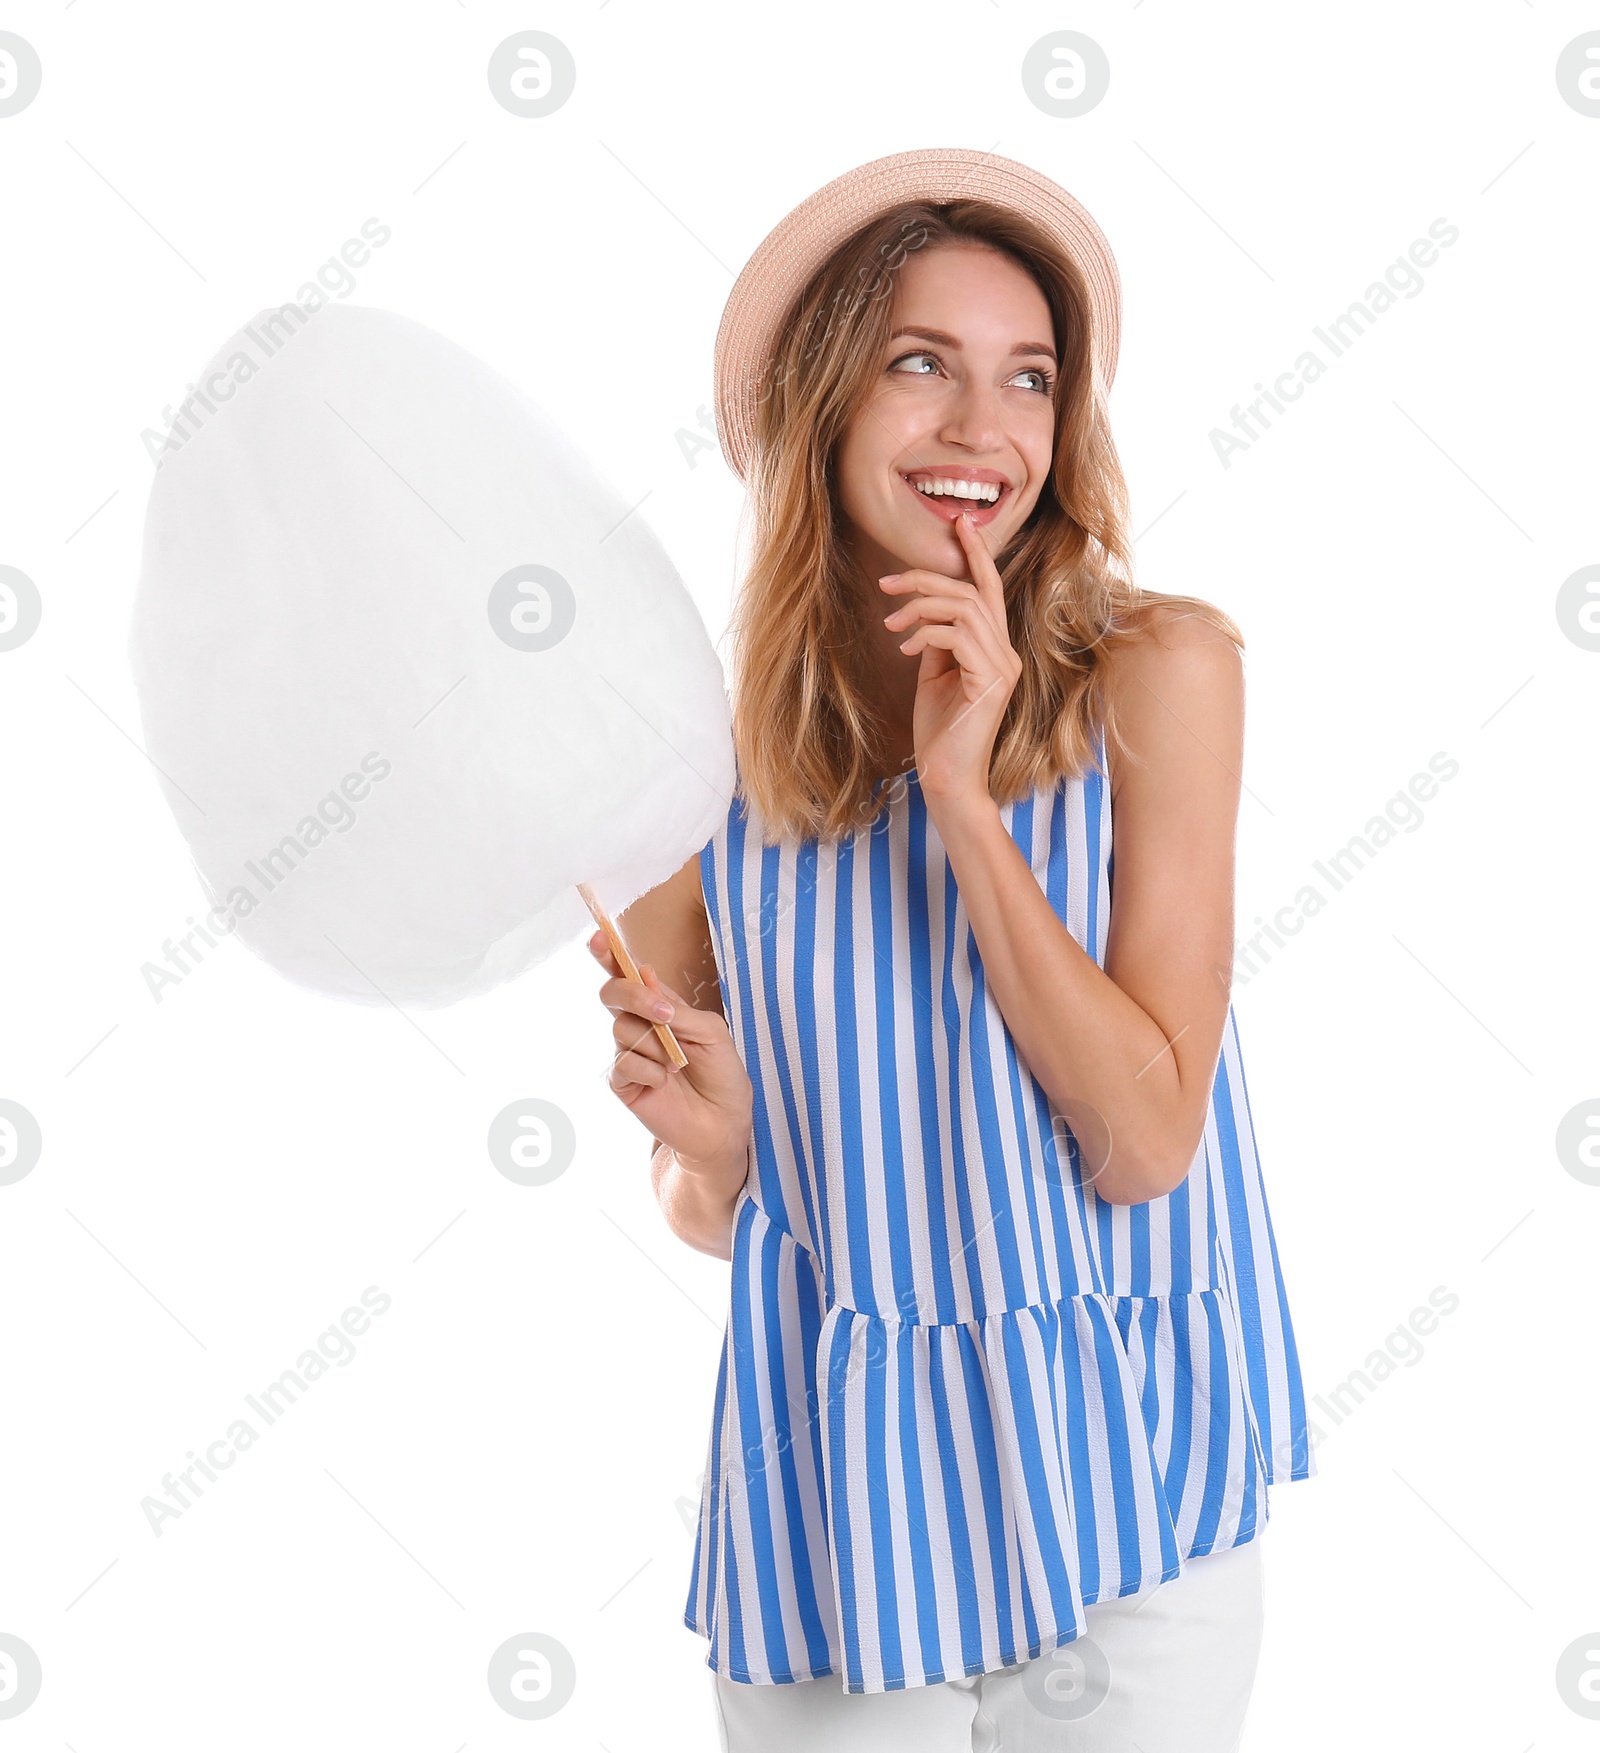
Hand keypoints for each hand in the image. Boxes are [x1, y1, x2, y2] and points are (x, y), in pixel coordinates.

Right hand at [588, 932, 752, 1171]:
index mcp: (659, 1006)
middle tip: (665, 1015)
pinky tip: (665, 1083)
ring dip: (657, 1045)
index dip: (609, 954)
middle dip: (635, 997)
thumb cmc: (722, 1073)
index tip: (600, 936)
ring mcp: (628, 1053)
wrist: (724, 1122)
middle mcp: (639, 1025)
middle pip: (613, 993)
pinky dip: (650, 1071)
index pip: (628, 974)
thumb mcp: (710, 1031)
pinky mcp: (622, 1083)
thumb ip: (677, 1006)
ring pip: (622, 1030)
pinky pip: (624, 1063)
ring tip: (678, 1065)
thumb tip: (646, 974)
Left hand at [879, 511, 1021, 801]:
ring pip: (964, 608)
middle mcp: (1006, 653)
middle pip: (972, 592)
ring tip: (891, 624)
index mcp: (995, 648)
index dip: (975, 553)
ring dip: (920, 607)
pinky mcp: (991, 682)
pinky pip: (957, 636)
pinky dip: (926, 634)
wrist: (947, 777)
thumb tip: (922, 611)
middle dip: (925, 579)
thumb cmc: (939, 732)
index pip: (989, 589)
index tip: (958, 522)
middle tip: (886, 584)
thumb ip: (937, 641)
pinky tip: (905, 648)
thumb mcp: (934, 675)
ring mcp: (1003, 667)